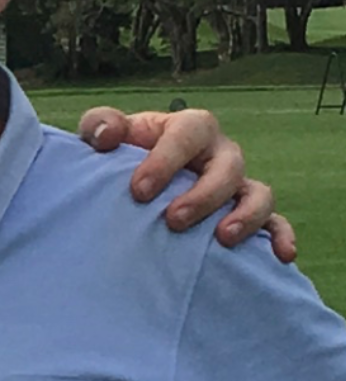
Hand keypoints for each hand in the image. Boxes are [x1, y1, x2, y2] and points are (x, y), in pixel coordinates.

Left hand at [79, 106, 294, 262]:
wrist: (136, 183)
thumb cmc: (122, 153)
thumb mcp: (104, 133)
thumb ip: (99, 125)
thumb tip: (106, 137)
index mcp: (188, 128)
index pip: (186, 136)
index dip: (165, 162)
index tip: (139, 192)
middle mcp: (220, 153)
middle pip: (228, 167)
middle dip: (203, 195)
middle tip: (174, 220)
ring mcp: (237, 184)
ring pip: (257, 193)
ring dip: (245, 216)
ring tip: (222, 238)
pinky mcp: (248, 212)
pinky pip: (276, 222)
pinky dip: (281, 236)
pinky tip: (280, 255)